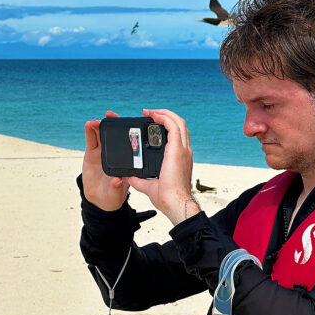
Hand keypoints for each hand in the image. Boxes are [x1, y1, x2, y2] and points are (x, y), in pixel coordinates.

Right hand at [82, 111, 129, 210]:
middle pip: (115, 134)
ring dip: (99, 126)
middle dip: (113, 123)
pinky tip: (88, 124)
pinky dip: (89, 132)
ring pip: (102, 135)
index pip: (129, 143)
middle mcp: (116, 153)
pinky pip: (91, 140)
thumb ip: (116, 187)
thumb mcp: (116, 194)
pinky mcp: (92, 153)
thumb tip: (117, 180)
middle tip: (110, 115)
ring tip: (95, 121)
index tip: (128, 123)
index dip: (129, 132)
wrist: (98, 198)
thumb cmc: (112, 196)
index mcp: (126, 161)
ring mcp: (103, 152)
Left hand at [128, 109, 197, 224]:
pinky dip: (164, 117)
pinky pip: (173, 126)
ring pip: (178, 122)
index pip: (177, 136)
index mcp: (180, 158)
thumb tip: (130, 177)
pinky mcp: (177, 149)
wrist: (174, 203)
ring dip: (164, 113)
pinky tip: (153, 115)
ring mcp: (182, 149)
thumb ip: (140, 180)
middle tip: (150, 114)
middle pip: (179, 125)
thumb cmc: (167, 198)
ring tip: (151, 112)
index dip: (167, 127)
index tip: (153, 124)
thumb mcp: (150, 186)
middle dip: (165, 116)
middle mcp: (184, 151)